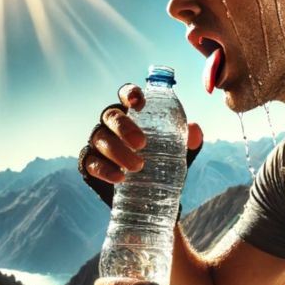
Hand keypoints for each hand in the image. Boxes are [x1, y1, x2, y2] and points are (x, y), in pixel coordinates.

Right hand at [78, 83, 203, 205]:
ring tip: (138, 166)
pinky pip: (91, 163)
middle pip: (111, 116)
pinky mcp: (91, 163)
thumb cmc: (161, 158)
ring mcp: (99, 142)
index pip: (126, 95)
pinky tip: (119, 177)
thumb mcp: (177, 149)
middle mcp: (112, 123)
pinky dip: (105, 170)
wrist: (149, 191)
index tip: (139, 102)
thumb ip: (187, 138)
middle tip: (141, 143)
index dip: (130, 94)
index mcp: (132, 113)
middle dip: (124, 127)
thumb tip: (194, 131)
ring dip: (117, 151)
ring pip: (100, 139)